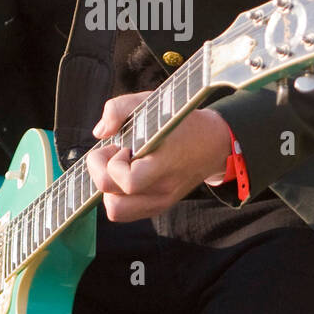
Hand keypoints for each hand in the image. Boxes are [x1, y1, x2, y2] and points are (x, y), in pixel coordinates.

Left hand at [85, 91, 231, 221]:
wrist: (213, 142)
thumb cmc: (180, 121)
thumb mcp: (151, 102)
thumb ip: (119, 109)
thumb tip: (99, 133)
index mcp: (165, 164)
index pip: (127, 182)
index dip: (113, 163)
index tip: (122, 146)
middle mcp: (163, 190)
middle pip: (114, 204)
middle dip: (103, 176)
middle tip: (116, 154)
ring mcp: (161, 202)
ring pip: (116, 211)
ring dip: (110, 188)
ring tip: (121, 166)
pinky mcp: (158, 206)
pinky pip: (126, 211)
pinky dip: (118, 194)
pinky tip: (128, 173)